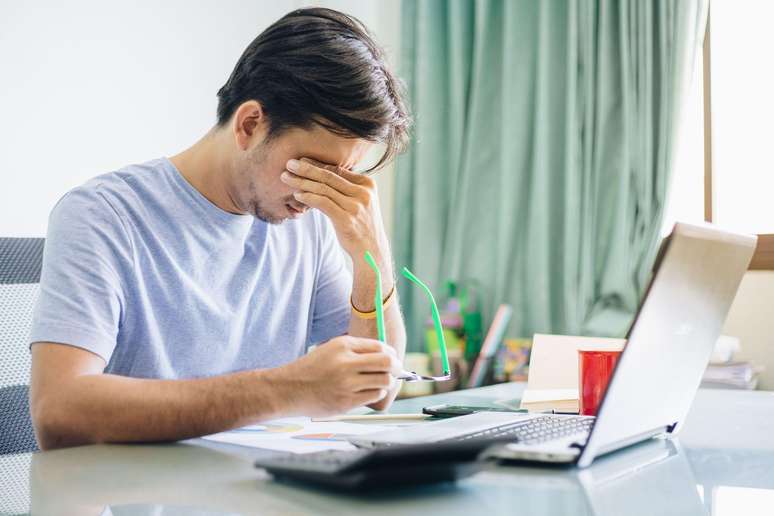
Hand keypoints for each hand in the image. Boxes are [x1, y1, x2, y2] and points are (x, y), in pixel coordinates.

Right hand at [277, 335, 401, 416]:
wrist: (288, 389)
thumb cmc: (312, 369)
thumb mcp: (331, 349)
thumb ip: (356, 349)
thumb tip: (387, 354)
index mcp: (342, 345)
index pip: (380, 346)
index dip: (390, 353)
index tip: (391, 358)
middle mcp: (345, 363)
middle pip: (387, 362)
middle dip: (396, 367)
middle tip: (396, 370)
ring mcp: (346, 384)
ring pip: (384, 381)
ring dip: (387, 382)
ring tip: (381, 382)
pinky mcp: (346, 402)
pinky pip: (374, 396)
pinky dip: (377, 393)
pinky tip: (369, 391)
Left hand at [281, 158, 388, 260]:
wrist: (371, 250)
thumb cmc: (361, 225)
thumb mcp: (360, 202)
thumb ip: (346, 188)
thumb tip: (322, 172)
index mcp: (367, 184)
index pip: (338, 170)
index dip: (318, 164)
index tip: (302, 160)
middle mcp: (362, 193)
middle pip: (329, 176)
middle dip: (307, 168)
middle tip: (290, 163)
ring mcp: (355, 206)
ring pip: (323, 189)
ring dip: (302, 182)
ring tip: (286, 178)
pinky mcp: (346, 219)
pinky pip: (322, 203)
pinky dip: (308, 197)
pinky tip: (297, 195)